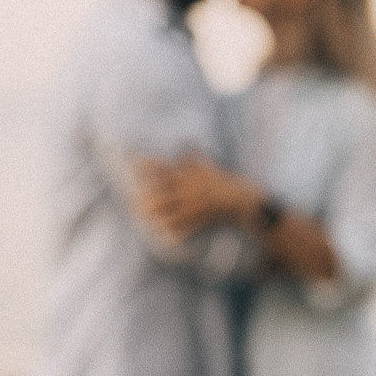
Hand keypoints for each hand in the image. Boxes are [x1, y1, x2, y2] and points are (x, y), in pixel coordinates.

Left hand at [134, 152, 262, 240]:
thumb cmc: (224, 182)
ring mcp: (197, 205)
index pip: (168, 168)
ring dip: (158, 215)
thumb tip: (185, 142)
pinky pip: (187, 226)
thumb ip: (194, 157)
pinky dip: (176, 230)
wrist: (243, 200)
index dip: (151, 166)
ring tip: (143, 217)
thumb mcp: (209, 167)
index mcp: (192, 175)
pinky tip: (165, 233)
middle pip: (166, 192)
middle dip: (149, 197)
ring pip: (173, 211)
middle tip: (132, 200)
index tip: (135, 163)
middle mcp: (192, 189)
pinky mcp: (203, 218)